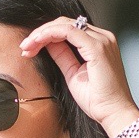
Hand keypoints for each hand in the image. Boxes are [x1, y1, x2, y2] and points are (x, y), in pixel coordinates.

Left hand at [19, 18, 138, 135]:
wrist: (114, 114)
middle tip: (24, 48)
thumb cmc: (98, 100)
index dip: (46, 35)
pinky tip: (37, 43)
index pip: (68, 29)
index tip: (28, 49)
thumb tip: (48, 44)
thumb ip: (63, 57)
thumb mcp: (73, 74)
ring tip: (27, 47)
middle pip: (65, 23)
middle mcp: (103, 37)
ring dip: (42, 33)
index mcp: (99, 43)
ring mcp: (102, 40)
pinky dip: (50, 34)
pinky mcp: (97, 47)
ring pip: (65, 24)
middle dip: (41, 33)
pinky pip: (69, 31)